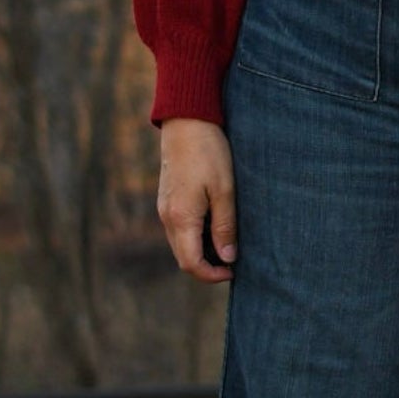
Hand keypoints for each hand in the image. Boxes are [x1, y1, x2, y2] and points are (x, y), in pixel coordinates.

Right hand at [157, 117, 237, 282]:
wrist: (186, 122)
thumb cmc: (209, 153)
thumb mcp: (225, 191)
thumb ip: (225, 226)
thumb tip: (228, 258)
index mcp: (181, 218)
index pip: (190, 264)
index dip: (211, 275)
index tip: (233, 271)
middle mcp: (167, 218)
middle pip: (183, 258)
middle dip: (207, 267)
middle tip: (234, 261)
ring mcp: (164, 208)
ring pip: (180, 244)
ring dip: (202, 251)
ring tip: (229, 243)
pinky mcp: (167, 199)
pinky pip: (179, 229)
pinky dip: (196, 236)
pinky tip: (216, 226)